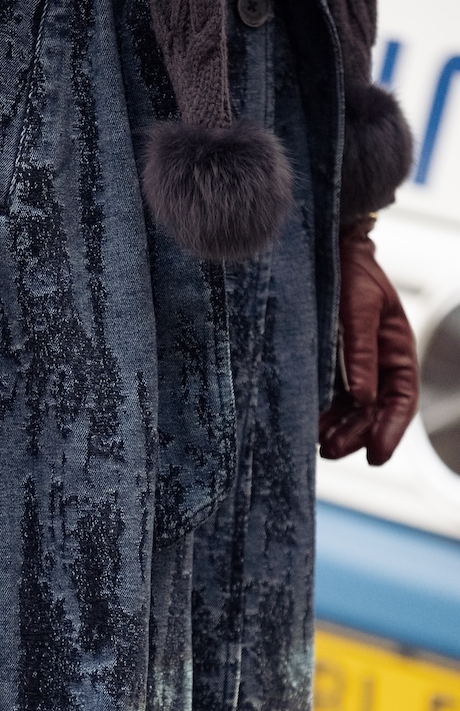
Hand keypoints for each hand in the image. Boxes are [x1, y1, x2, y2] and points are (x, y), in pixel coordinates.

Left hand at [318, 221, 418, 464]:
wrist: (328, 254)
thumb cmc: (350, 274)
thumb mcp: (359, 310)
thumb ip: (360, 353)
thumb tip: (364, 398)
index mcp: (398, 351)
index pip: (402, 400)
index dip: (391, 430)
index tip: (376, 456)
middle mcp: (379, 365)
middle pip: (374, 413)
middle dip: (356, 436)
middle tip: (331, 451)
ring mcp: (355, 368)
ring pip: (352, 412)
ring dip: (338, 431)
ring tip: (319, 445)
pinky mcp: (330, 368)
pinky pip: (331, 399)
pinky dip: (323, 415)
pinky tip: (309, 426)